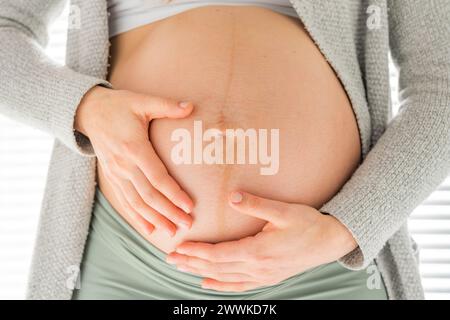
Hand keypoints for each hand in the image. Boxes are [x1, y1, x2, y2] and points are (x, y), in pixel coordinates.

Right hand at [75, 86, 194, 236]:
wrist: (89, 112)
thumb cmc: (119, 106)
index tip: (189, 206)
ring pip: (136, 203)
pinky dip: (137, 217)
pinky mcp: (112, 178)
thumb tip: (191, 106)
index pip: (157, 177)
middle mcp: (123, 166)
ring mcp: (116, 174)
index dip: (173, 193)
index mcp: (134, 148)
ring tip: (172, 231)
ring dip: (155, 219)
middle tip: (187, 224)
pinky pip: (125, 202)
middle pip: (149, 196)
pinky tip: (149, 229)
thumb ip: (166, 106)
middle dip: (169, 212)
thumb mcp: (142, 101)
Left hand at [166, 191, 357, 291]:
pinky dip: (221, 286)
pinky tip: (208, 284)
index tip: (179, 247)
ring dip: (201, 273)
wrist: (331, 242)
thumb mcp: (285, 210)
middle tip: (170, 258)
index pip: (219, 254)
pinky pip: (240, 286)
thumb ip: (258, 204)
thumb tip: (233, 197)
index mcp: (259, 251)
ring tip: (182, 268)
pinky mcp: (269, 278)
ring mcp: (263, 276)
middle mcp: (258, 268)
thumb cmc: (309, 224)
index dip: (197, 252)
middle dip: (191, 263)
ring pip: (225, 278)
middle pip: (217, 268)